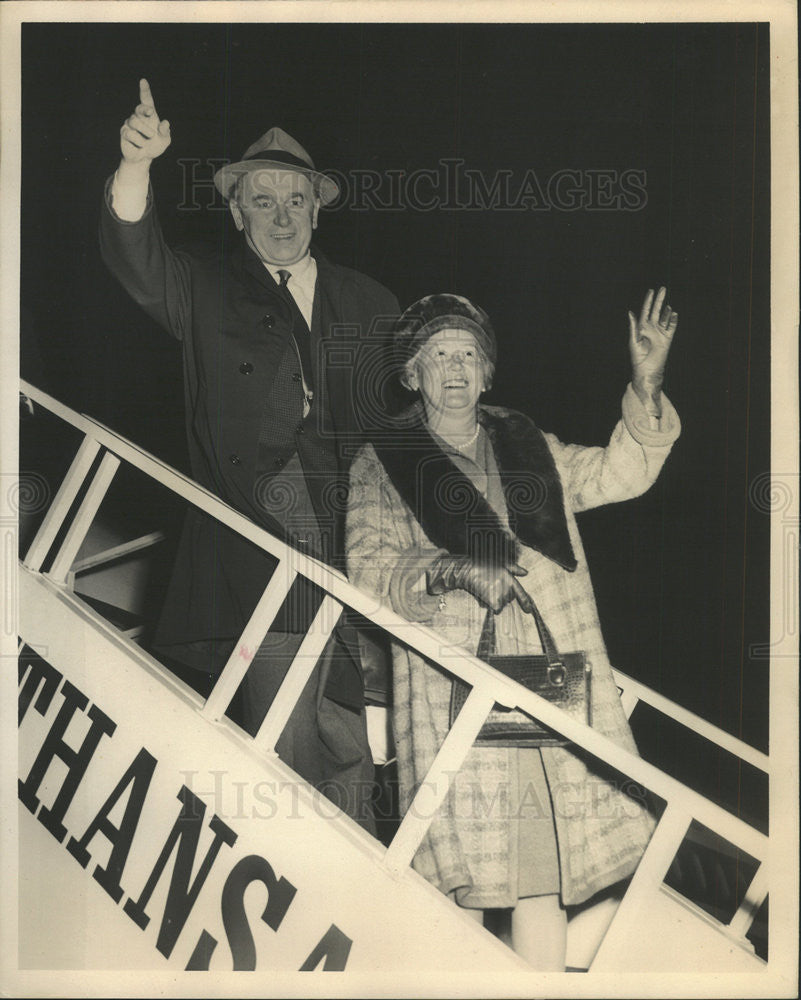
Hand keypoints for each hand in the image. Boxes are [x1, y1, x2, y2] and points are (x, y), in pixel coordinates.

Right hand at [119, 78, 170, 165]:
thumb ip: (165, 132)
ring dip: (145, 131)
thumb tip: (165, 123)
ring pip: (134, 121)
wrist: (144, 158)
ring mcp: (130, 123)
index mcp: (149, 115)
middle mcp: (138, 116)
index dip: (145, 90)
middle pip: (139, 108)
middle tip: (151, 113)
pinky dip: (139, 141)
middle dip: (145, 110)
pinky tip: (141, 145)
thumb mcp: (164, 140)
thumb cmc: (155, 145)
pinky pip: (130, 134)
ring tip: (149, 138)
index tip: (143, 81)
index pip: (146, 100)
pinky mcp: (124, 132)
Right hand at [426, 554, 533, 613]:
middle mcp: (508, 588)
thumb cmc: (483, 565)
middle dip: (502, 595)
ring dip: (495, 600)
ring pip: (501, 604)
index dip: (526, 603)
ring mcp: (502, 596)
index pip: (522, 594)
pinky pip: (496, 609)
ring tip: (486, 589)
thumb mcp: (501, 563)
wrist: (468, 570)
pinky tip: (484, 597)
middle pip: (509, 599)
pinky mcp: (495, 602)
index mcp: (511, 579)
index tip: (529, 610)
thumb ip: (514, 568)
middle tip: (491, 586)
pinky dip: (490, 605)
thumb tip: (525, 572)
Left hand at [628, 286, 677, 419]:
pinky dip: (673, 320)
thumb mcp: (633, 340)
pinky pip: (671, 327)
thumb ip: (633, 326)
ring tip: (668, 304)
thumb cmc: (637, 357)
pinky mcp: (667, 339)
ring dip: (666, 310)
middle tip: (663, 289)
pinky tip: (673, 314)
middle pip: (656, 311)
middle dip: (659, 300)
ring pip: (665, 317)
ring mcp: (660, 333)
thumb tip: (630, 312)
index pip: (646, 310)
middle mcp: (651, 328)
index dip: (648, 301)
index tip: (651, 291)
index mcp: (642, 327)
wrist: (647, 369)